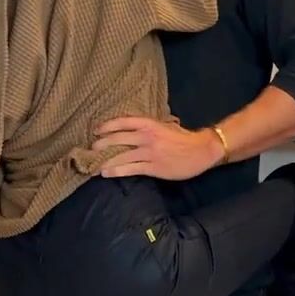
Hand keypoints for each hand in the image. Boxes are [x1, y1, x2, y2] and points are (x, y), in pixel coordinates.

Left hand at [94, 117, 224, 179]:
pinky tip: (108, 173)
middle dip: (102, 144)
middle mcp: (147, 137)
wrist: (201, 151)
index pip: (124, 122)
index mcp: (150, 124)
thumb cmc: (184, 138)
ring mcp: (149, 153)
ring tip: (96, 165)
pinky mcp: (153, 167)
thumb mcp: (166, 126)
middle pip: (118, 138)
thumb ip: (151, 127)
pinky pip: (131, 169)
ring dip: (106, 161)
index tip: (96, 129)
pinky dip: (117, 171)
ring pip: (122, 156)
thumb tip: (135, 129)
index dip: (108, 125)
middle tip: (92, 148)